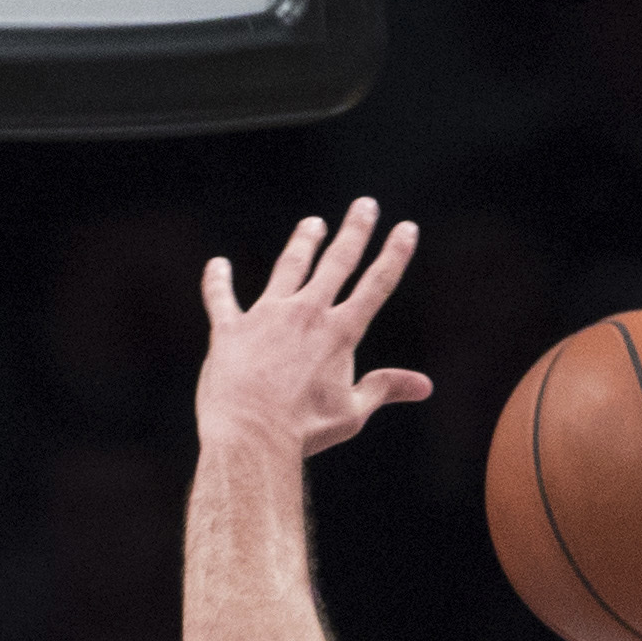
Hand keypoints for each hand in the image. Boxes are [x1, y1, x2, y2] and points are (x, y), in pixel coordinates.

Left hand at [197, 197, 432, 456]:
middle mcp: (306, 313)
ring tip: (312, 224)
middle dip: (354, 231)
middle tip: (364, 205)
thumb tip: (424, 386)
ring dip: (302, 243)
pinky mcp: (230, 329)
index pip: (376, 285)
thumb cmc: (305, 430)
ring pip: (288, 268)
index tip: (406, 228)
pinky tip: (217, 265)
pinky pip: (221, 298)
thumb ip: (384, 388)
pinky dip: (217, 281)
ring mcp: (267, 316)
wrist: (251, 435)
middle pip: (336, 262)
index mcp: (340, 333)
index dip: (394, 255)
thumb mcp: (352, 412)